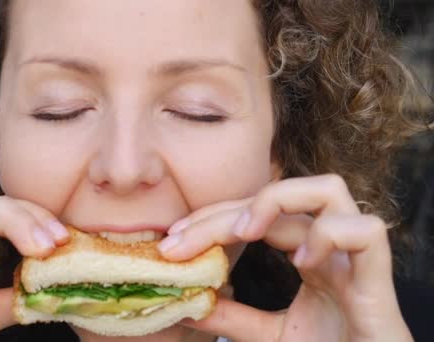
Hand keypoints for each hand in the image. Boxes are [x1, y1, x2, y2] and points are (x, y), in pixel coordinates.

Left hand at [158, 174, 412, 341]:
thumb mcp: (272, 335)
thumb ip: (235, 317)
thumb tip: (189, 304)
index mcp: (306, 253)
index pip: (255, 214)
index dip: (212, 219)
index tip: (173, 239)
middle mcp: (329, 245)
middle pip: (276, 197)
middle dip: (222, 213)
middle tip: (179, 239)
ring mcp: (355, 255)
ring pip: (328, 189)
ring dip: (278, 201)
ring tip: (245, 233)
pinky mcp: (379, 275)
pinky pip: (364, 229)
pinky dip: (329, 236)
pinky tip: (303, 264)